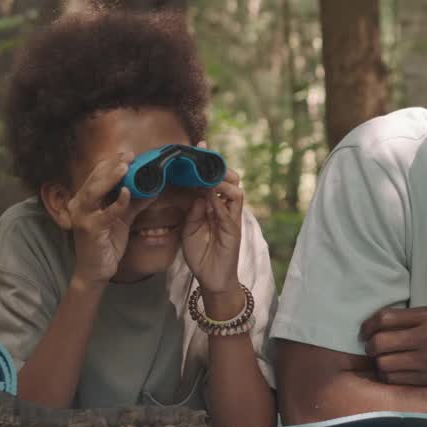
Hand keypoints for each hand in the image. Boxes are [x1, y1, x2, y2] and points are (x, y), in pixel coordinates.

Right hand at [67, 152, 152, 283]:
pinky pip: (105, 213)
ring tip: (126, 166)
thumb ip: (134, 204)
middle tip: (129, 155)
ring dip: (110, 178)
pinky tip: (126, 193)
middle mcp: (79, 205)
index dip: (112, 164)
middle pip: (94, 179)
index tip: (129, 154)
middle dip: (112, 166)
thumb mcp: (122, 220)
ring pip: (94, 191)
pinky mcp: (90, 229)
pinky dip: (116, 203)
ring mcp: (82, 217)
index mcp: (85, 200)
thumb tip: (152, 188)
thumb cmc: (107, 244)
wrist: (96, 270)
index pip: (97, 176)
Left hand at [182, 168, 244, 293]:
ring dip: (222, 182)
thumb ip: (194, 212)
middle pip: (231, 181)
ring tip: (208, 177)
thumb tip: (196, 194)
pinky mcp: (234, 231)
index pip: (215, 181)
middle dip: (220, 168)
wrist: (211, 279)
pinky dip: (220, 202)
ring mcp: (231, 220)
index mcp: (215, 207)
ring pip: (236, 192)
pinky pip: (230, 212)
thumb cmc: (201, 255)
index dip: (209, 165)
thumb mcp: (190, 229)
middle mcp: (226, 210)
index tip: (199, 147)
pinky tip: (209, 195)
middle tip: (205, 158)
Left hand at [359, 306, 426, 385]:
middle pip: (380, 343)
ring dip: (378, 362)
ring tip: (384, 359)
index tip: (365, 331)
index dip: (368, 325)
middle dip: (370, 346)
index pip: (385, 318)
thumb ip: (409, 318)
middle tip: (372, 347)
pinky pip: (394, 379)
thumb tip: (374, 324)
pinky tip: (394, 371)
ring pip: (384, 364)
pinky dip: (388, 376)